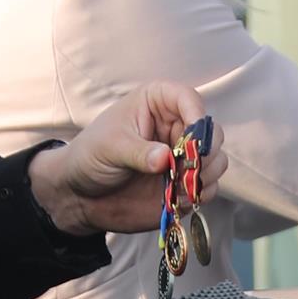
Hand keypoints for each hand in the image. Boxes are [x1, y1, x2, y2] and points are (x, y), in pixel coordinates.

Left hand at [27, 81, 227, 235]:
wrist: (81, 195)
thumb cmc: (91, 156)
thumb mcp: (110, 147)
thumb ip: (139, 152)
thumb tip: (165, 159)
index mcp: (157, 104)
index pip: (189, 99)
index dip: (197, 116)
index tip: (194, 140)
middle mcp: (176, 127)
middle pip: (211, 132)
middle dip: (204, 152)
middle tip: (185, 169)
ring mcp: (183, 157)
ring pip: (216, 161)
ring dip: (204, 175)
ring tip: (179, 186)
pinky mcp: (185, 184)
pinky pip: (208, 187)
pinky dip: (199, 194)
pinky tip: (177, 199)